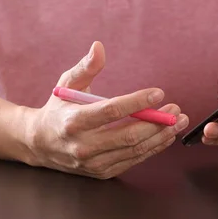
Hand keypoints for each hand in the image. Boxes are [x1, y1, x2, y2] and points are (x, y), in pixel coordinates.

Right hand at [22, 42, 188, 178]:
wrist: (39, 144)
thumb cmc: (58, 108)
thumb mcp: (67, 84)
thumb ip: (86, 67)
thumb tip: (99, 47)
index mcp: (74, 121)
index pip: (110, 111)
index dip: (136, 102)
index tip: (158, 93)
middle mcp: (83, 145)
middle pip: (128, 135)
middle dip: (157, 122)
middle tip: (176, 109)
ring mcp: (93, 162)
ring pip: (134, 150)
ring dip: (160, 135)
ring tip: (178, 121)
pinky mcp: (102, 172)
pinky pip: (133, 160)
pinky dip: (153, 148)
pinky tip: (166, 136)